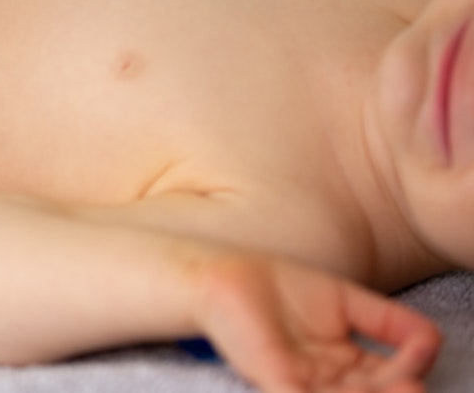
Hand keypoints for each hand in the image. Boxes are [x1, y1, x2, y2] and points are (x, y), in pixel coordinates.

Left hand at [194, 255, 441, 391]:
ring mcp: (299, 381)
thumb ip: (389, 320)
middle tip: (413, 387)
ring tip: (397, 389)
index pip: (388, 376)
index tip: (422, 345)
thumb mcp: (347, 302)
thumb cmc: (280, 288)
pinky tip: (355, 390)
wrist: (226, 277)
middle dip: (396, 392)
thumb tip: (431, 339)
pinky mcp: (274, 378)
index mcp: (344, 364)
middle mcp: (325, 379)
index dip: (411, 366)